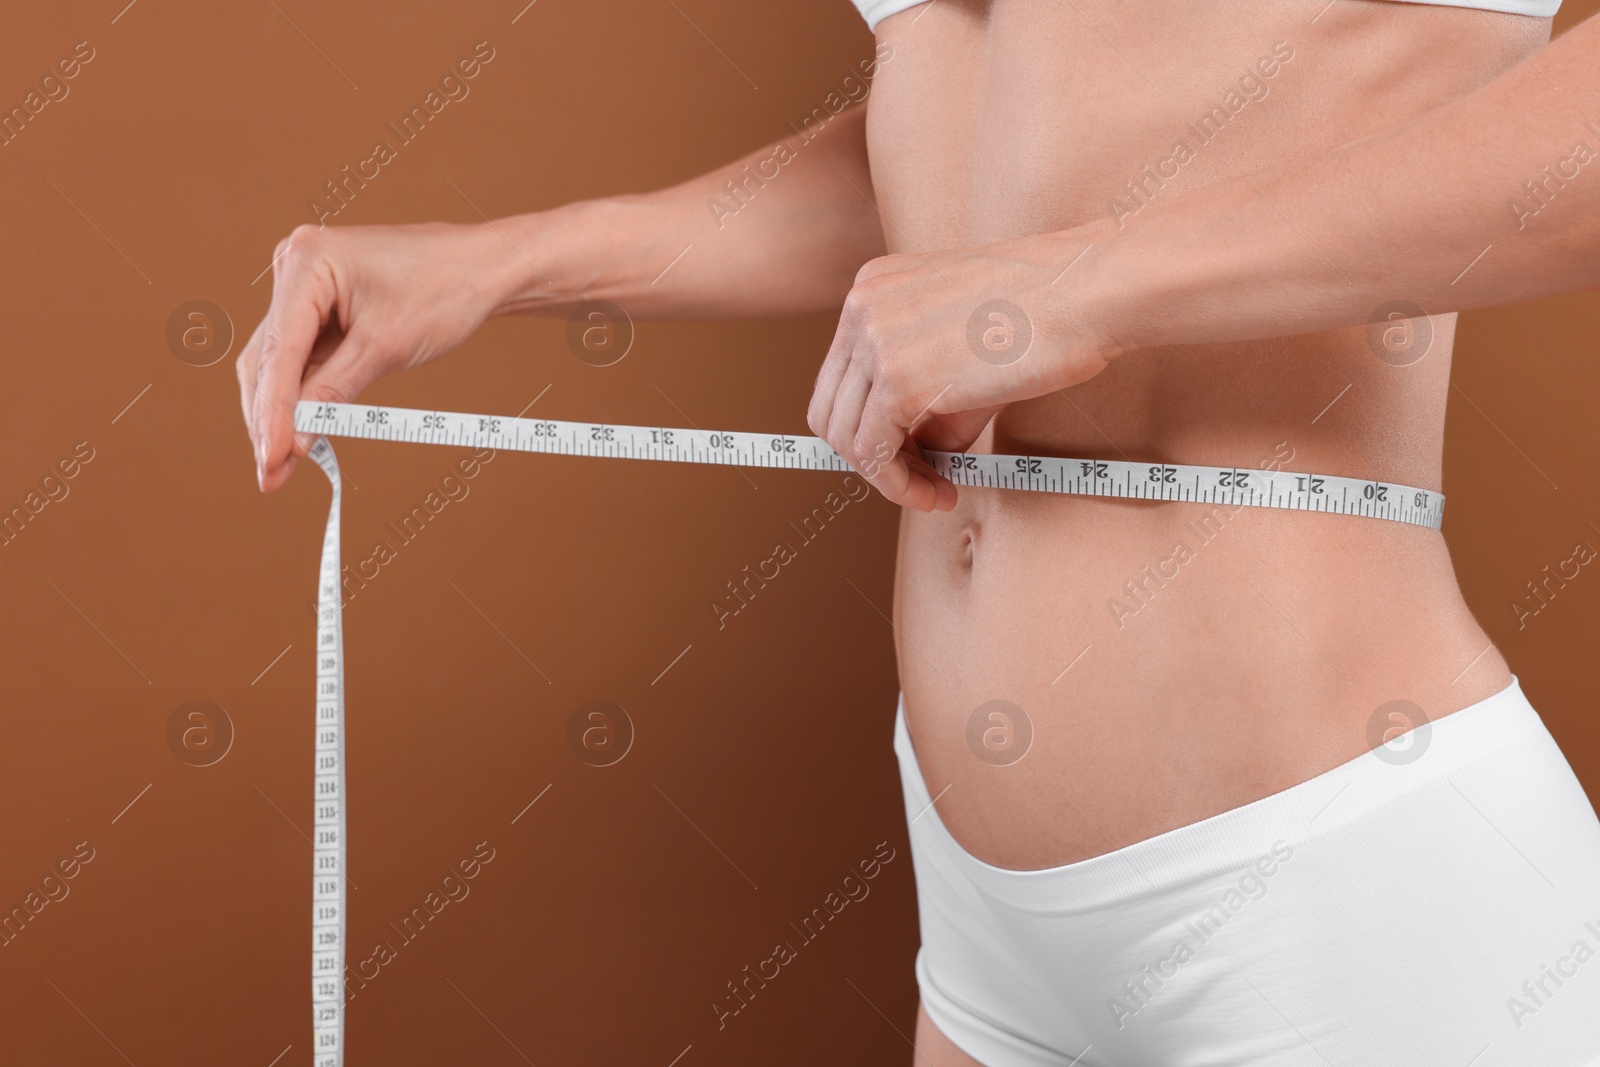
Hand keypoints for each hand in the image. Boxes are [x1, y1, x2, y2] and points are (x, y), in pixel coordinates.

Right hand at [237, 221, 508, 490]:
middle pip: (267, 358)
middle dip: (268, 419)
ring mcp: (303, 285)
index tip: (272, 459)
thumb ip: (333, 393)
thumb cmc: (445, 289)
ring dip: (278, 412)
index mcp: (307, 262)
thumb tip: (296, 439)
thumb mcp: (386, 348)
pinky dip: (299, 395)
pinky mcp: (318, 306)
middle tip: (271, 474)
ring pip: (277, 361)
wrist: (483, 268)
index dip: (273, 412)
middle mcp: (294, 266)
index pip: (280, 351)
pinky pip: (299, 357)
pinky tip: (297, 433)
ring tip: (280, 465)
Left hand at [806, 235, 1119, 510]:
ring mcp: (874, 341)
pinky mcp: (898, 381)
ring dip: (889, 478)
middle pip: (832, 410)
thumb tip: (914, 461)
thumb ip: (926, 399)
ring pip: (846, 438)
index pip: (842, 379)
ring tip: (935, 492)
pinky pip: (874, 455)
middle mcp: (861, 307)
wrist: (1087, 293)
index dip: (869, 429)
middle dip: (871, 457)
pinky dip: (899, 487)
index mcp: (872, 288)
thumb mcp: (963, 349)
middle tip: (922, 482)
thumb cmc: (1046, 315)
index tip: (912, 458)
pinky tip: (937, 494)